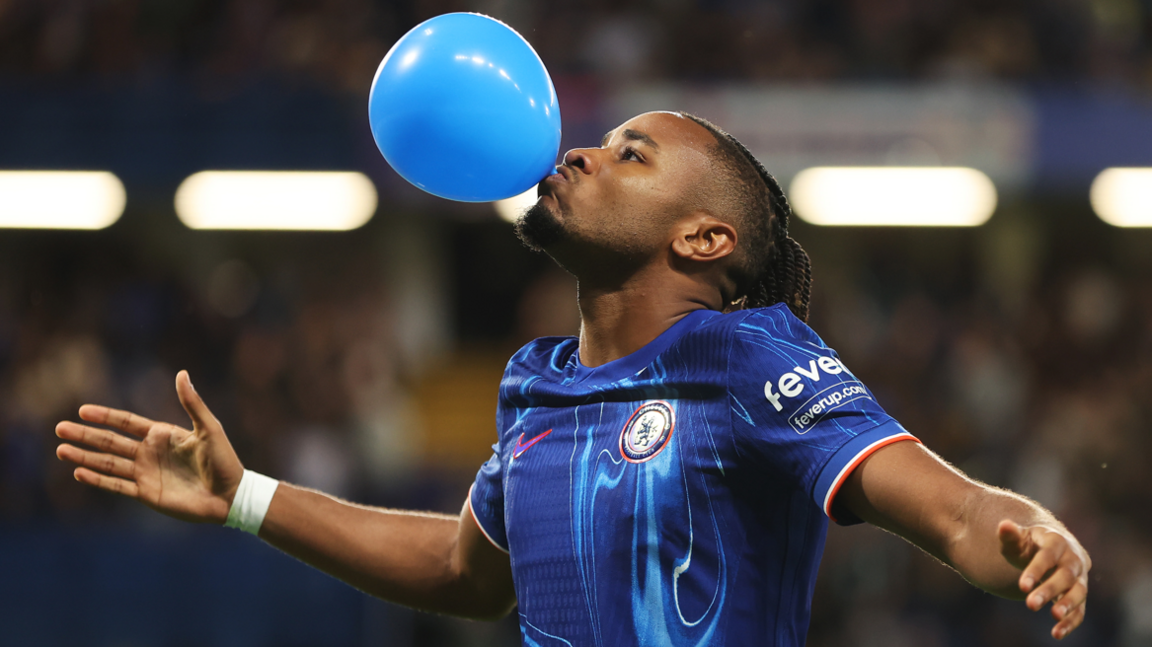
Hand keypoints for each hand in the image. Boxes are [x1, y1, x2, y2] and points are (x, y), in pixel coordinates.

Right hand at [55, 370, 243, 523]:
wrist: (229, 495)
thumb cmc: (223, 460)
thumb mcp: (209, 428)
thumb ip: (192, 403)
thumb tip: (182, 373)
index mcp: (162, 435)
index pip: (126, 423)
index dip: (105, 416)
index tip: (82, 410)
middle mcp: (149, 452)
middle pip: (110, 442)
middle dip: (85, 435)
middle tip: (59, 428)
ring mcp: (145, 473)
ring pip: (107, 464)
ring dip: (84, 457)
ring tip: (61, 450)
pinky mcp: (146, 493)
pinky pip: (117, 485)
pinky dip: (98, 480)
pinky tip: (79, 473)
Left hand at [998, 520, 1091, 639]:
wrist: (1051, 549)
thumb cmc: (1029, 544)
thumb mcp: (1018, 538)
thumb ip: (1011, 534)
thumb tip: (1004, 525)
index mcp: (1057, 541)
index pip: (1047, 556)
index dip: (1035, 570)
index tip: (1022, 587)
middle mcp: (1073, 559)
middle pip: (1065, 575)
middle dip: (1049, 590)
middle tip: (1030, 605)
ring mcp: (1080, 577)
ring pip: (1079, 592)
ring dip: (1068, 605)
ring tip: (1054, 617)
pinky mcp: (1080, 595)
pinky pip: (1080, 610)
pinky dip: (1071, 622)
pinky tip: (1057, 633)